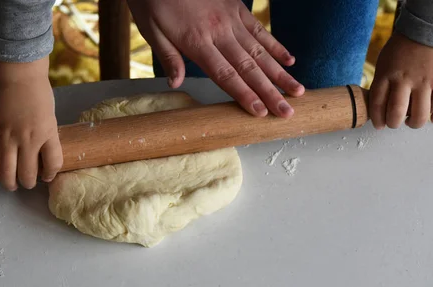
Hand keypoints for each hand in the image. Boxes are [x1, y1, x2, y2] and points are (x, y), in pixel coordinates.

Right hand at [0, 57, 62, 190]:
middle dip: (28, 183)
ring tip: (11, 183)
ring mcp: (7, 136)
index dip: (50, 175)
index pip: (52, 165)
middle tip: (27, 181)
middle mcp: (28, 139)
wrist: (19, 74)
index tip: (47, 176)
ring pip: (7, 172)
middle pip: (28, 174)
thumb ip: (46, 138)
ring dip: (10, 183)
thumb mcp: (50, 118)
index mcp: (48, 135)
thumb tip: (40, 158)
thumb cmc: (38, 94)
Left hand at [127, 0, 304, 116]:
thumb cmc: (154, 0)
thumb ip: (168, 57)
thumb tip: (175, 83)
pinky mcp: (236, 7)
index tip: (261, 112)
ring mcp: (231, 18)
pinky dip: (276, 45)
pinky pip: (259, 29)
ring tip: (297, 90)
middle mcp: (219, 31)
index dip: (244, 94)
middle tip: (287, 111)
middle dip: (270, 92)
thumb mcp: (151, 30)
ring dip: (279, 72)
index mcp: (197, 41)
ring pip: (260, 50)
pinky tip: (290, 59)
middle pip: (248, 67)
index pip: (225, 75)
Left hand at [371, 33, 432, 129]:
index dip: (377, 119)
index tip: (379, 124)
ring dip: (414, 122)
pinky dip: (432, 114)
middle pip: (396, 113)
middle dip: (394, 123)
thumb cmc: (401, 49)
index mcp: (386, 75)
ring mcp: (424, 81)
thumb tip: (379, 107)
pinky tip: (429, 113)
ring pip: (419, 115)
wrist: (423, 30)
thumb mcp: (383, 64)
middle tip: (395, 122)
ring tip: (412, 120)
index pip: (377, 105)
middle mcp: (404, 80)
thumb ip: (381, 84)